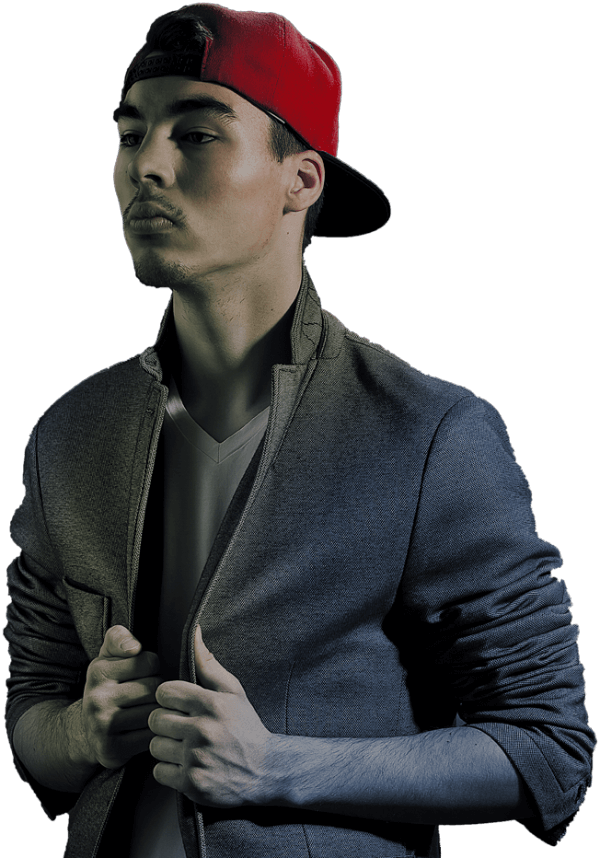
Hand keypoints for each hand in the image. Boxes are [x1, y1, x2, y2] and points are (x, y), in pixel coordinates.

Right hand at [81, 625, 161, 768]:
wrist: (88, 731)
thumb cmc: (108, 685)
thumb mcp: (108, 656)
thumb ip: (119, 638)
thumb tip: (133, 648)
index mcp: (98, 671)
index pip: (150, 661)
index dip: (152, 667)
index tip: (141, 674)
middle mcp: (96, 699)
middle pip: (154, 687)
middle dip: (157, 690)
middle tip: (147, 695)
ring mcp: (102, 726)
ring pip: (154, 711)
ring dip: (158, 711)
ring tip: (147, 710)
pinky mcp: (112, 750)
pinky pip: (150, 736)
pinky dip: (154, 732)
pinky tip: (145, 729)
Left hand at [148, 626, 273, 807]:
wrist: (266, 771)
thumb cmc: (245, 726)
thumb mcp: (233, 691)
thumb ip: (207, 662)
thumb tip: (193, 631)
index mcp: (211, 703)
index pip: (164, 692)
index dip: (169, 698)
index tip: (179, 705)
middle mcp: (203, 730)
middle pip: (155, 719)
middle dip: (166, 722)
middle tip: (181, 727)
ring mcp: (196, 758)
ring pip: (155, 746)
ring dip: (166, 747)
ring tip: (185, 746)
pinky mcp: (191, 784)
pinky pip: (158, 771)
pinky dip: (169, 770)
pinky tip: (186, 765)